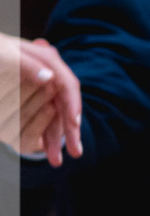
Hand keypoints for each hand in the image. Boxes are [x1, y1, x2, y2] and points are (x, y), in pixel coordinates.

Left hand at [1, 35, 82, 164]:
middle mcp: (49, 75)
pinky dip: (44, 135)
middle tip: (75, 152)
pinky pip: (43, 118)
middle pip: (65, 105)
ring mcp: (43, 87)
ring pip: (54, 115)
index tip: (73, 124)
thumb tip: (50, 79)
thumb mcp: (3, 54)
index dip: (72, 105)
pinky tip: (46, 151)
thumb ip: (27, 65)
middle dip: (69, 131)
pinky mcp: (34, 98)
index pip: (68, 84)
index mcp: (48, 60)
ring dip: (56, 138)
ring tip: (56, 161)